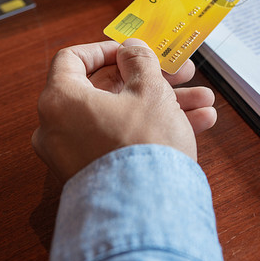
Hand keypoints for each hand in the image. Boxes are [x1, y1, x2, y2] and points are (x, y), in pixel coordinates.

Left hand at [32, 39, 217, 181]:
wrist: (145, 211)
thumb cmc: (141, 145)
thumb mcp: (149, 90)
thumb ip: (140, 61)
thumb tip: (131, 49)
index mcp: (60, 100)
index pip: (71, 59)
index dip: (106, 49)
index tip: (133, 51)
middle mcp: (58, 128)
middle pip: (106, 89)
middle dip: (150, 79)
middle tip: (179, 73)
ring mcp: (74, 154)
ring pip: (121, 115)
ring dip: (162, 104)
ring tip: (201, 100)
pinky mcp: (93, 173)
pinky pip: (121, 140)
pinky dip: (152, 128)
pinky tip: (197, 122)